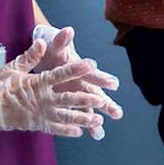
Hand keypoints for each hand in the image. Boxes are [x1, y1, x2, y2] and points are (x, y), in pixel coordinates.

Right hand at [0, 43, 116, 147]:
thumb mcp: (13, 68)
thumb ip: (30, 56)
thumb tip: (42, 42)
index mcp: (37, 82)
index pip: (60, 74)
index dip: (76, 69)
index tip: (90, 65)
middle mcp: (41, 98)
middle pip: (68, 98)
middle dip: (86, 99)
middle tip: (102, 99)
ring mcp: (39, 113)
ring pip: (65, 116)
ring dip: (81, 118)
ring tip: (96, 120)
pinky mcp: (35, 125)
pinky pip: (54, 129)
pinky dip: (67, 131)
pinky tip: (79, 132)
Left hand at [31, 24, 121, 139]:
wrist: (46, 56)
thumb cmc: (52, 50)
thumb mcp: (55, 45)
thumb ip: (61, 40)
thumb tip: (68, 31)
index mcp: (78, 69)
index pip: (91, 74)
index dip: (101, 79)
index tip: (113, 84)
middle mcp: (81, 82)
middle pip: (95, 94)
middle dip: (106, 104)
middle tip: (117, 113)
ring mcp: (76, 93)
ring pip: (89, 107)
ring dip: (96, 118)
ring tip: (100, 131)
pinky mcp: (69, 102)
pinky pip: (78, 114)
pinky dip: (86, 123)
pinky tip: (94, 133)